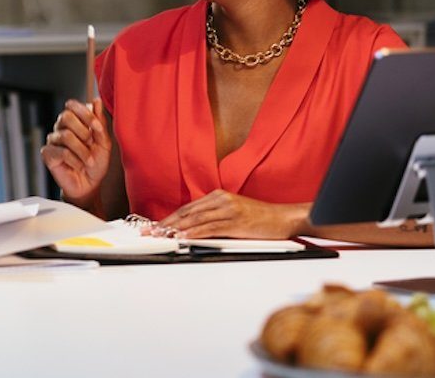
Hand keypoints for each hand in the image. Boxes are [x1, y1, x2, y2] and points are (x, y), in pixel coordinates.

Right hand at [40, 98, 109, 203]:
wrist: (90, 185)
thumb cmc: (96, 163)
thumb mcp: (103, 142)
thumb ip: (99, 122)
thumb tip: (96, 101)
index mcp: (74, 121)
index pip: (72, 105)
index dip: (86, 114)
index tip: (98, 128)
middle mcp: (61, 127)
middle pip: (65, 116)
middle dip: (83, 131)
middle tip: (91, 144)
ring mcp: (53, 140)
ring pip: (65, 136)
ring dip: (82, 150)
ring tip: (89, 161)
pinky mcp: (48, 154)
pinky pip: (61, 152)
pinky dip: (75, 160)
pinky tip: (79, 166)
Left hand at [158, 190, 306, 239]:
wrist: (284, 218)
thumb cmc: (261, 219)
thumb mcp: (235, 213)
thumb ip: (215, 218)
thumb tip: (194, 230)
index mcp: (218, 196)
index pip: (188, 208)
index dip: (170, 218)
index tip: (155, 227)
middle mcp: (221, 199)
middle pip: (187, 213)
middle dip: (166, 224)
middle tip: (150, 232)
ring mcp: (228, 209)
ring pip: (195, 220)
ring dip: (176, 230)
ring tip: (161, 237)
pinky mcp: (236, 221)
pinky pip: (210, 228)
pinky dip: (194, 233)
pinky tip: (183, 238)